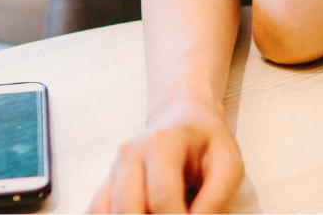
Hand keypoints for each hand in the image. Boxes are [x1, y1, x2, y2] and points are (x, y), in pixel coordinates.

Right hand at [88, 104, 242, 213]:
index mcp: (162, 143)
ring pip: (107, 211)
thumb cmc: (207, 142)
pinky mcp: (107, 184)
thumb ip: (216, 199)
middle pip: (127, 208)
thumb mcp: (228, 164)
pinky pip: (95, 211)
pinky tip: (135, 214)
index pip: (161, 197)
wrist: (183, 118)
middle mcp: (130, 154)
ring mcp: (114, 169)